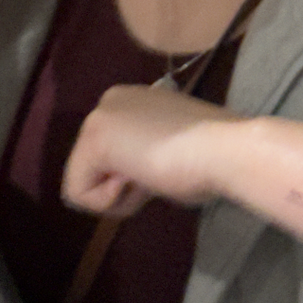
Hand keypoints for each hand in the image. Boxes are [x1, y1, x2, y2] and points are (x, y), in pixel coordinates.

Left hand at [61, 84, 242, 216]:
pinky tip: (139, 181)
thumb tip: (135, 174)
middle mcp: (110, 100)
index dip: (137, 174)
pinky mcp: (93, 141)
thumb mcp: (169, 149)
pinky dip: (107, 202)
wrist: (224, 149)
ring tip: (152, 176)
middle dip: (125, 182)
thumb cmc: (209, 154)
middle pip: (94, 165)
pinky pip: (79, 192)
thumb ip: (146, 153)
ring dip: (119, 193)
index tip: (167, 164)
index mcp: (130, 100)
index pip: (112, 153)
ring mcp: (98, 118)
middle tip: (160, 172)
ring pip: (85, 180)